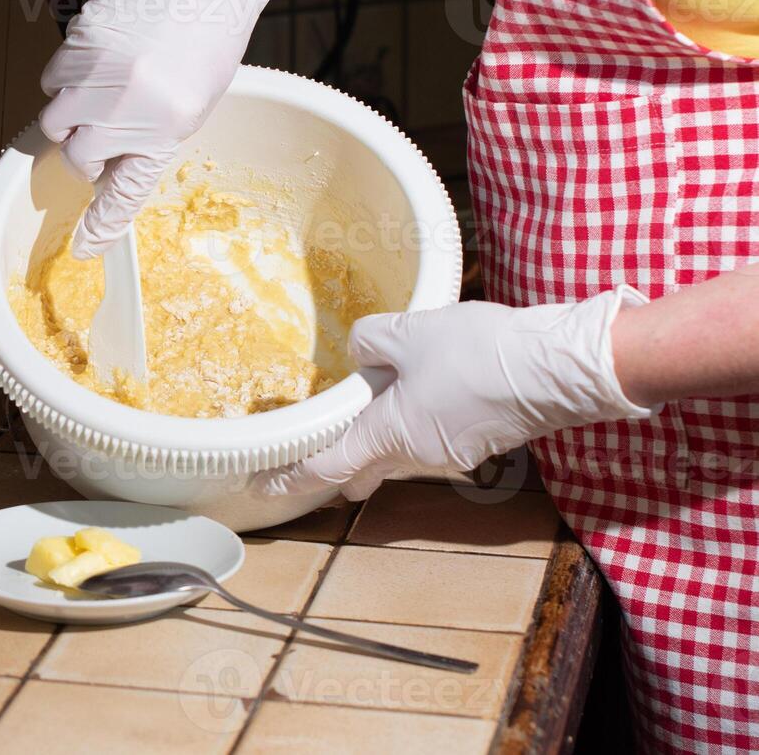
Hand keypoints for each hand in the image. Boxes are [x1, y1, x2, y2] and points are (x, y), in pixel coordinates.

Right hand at [40, 0, 275, 257]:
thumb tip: (111, 167)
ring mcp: (99, 73)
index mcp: (165, 128)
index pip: (123, 190)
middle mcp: (128, 106)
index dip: (102, 223)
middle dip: (84, 151)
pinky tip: (97, 61)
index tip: (85, 246)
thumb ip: (148, 138)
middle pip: (76, 156)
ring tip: (100, 90)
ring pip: (54, 119)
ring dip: (69, 114)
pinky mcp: (80, 42)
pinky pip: (52, 79)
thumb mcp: (191, 104)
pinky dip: (66, 78)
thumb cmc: (206, 41)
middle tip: (102, 134)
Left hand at [257, 288, 659, 501]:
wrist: (557, 368)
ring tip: (366, 405)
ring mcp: (453, 453)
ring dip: (380, 435)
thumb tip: (360, 350)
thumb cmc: (477, 353)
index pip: (327, 467)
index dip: (290, 478)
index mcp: (389, 436)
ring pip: (400, 450)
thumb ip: (373, 342)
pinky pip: (432, 436)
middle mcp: (417, 456)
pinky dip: (414, 422)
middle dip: (338, 463)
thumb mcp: (409, 333)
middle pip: (364, 465)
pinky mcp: (480, 440)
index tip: (261, 485)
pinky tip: (419, 391)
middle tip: (310, 455)